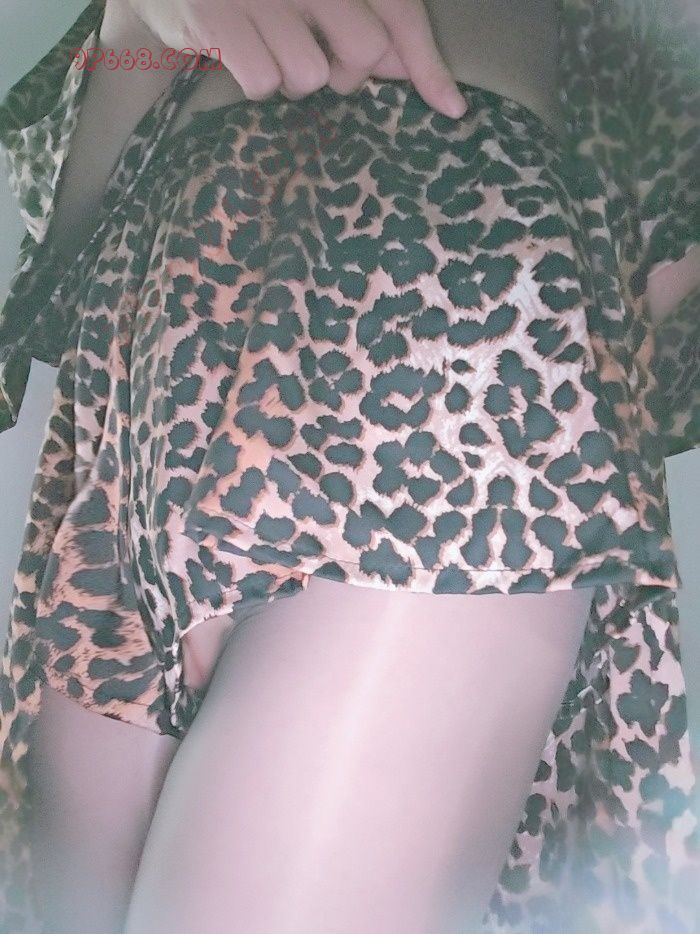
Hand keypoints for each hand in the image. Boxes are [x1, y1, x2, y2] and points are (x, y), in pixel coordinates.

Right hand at [125, 0, 467, 117]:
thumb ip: (357, 21)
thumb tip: (402, 68)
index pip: (398, 9)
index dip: (427, 62)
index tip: (452, 109)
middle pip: (362, 52)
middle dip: (347, 76)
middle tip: (320, 66)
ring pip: (311, 76)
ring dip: (293, 79)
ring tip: (268, 48)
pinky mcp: (218, 18)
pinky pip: (263, 83)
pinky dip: (255, 83)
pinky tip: (238, 55)